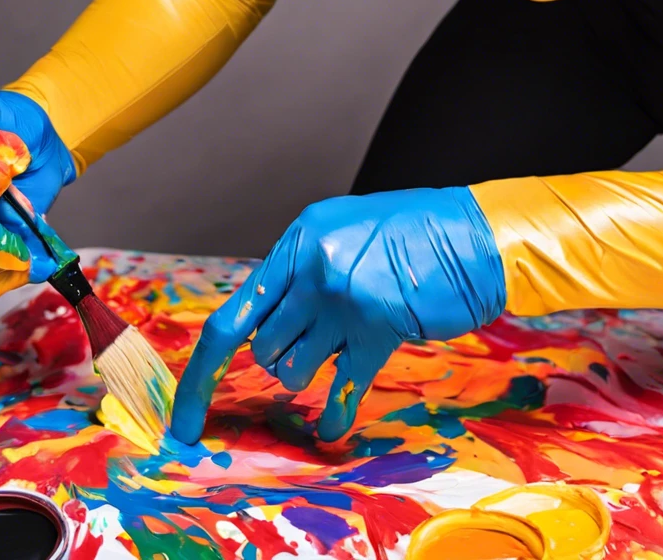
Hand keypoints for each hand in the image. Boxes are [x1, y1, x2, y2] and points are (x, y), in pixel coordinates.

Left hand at [171, 187, 505, 442]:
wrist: (478, 235)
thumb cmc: (418, 233)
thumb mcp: (345, 232)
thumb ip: (304, 270)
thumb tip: (268, 320)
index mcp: (300, 239)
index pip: (233, 314)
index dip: (202, 371)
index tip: (185, 415)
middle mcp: (314, 266)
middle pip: (261, 346)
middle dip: (280, 357)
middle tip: (315, 344)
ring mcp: (344, 298)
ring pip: (294, 368)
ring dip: (310, 372)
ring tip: (341, 349)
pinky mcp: (378, 328)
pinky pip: (341, 388)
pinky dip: (334, 416)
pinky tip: (331, 430)